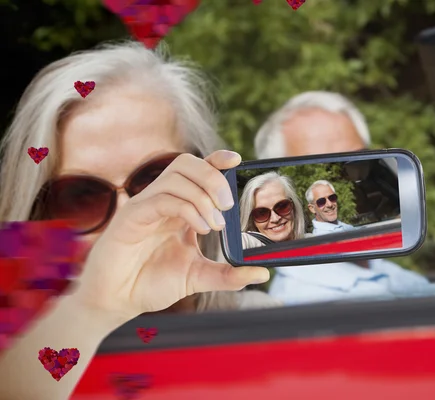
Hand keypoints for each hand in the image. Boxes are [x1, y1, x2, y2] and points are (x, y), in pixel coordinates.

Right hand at [71, 151, 268, 323]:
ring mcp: (146, 206)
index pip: (198, 170)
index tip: (237, 160)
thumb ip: (229, 274)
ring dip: (202, 195)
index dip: (217, 160)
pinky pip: (161, 198)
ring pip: (175, 176)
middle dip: (213, 177)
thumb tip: (263, 272)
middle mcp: (163, 200)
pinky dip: (186, 208)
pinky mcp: (132, 217)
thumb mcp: (199, 277)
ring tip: (215, 224)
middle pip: (187, 164)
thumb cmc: (152, 283)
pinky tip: (200, 228)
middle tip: (228, 205)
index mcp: (179, 207)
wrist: (118, 301)